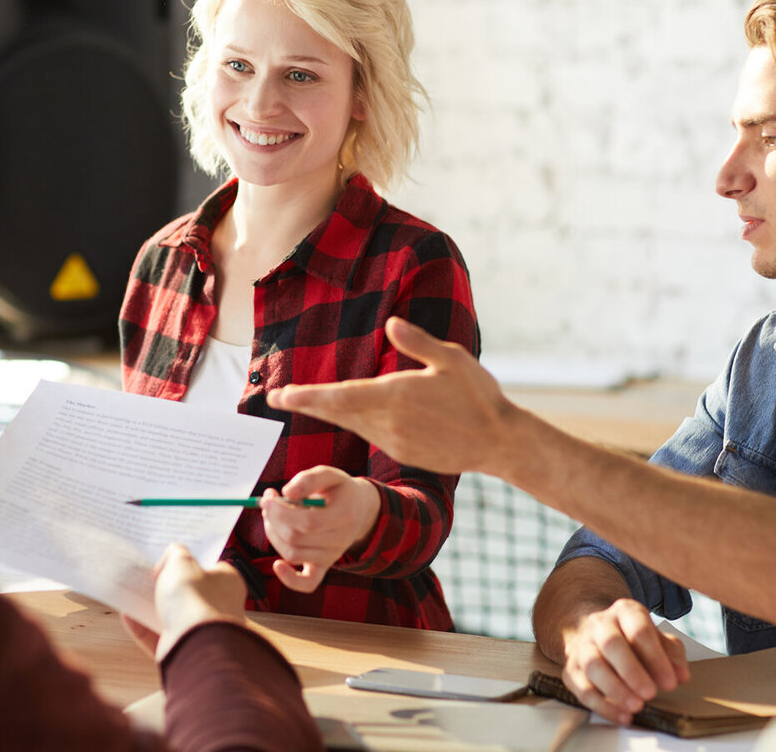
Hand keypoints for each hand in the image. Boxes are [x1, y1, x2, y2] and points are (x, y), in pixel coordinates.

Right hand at [123, 544, 247, 661]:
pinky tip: (127, 615)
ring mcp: (200, 631)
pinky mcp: (182, 650)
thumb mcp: (182, 562)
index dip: (190, 560)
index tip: (171, 556)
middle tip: (149, 575)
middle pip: (189, 592)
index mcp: (227, 582)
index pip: (210, 567)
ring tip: (133, 592)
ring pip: (173, 616)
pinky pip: (157, 636)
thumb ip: (176, 553)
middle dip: (168, 585)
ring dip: (153, 606)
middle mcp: (218, 608)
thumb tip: (172, 555)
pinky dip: (142, 627)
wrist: (195, 645)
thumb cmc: (196, 600)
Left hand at [262, 467, 380, 592]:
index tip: (269, 497)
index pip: (307, 521)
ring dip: (273, 535)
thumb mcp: (328, 475)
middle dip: (273, 519)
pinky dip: (290, 579)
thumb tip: (286, 493)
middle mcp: (339, 541)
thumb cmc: (338, 490)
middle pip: (295, 538)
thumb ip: (308, 479)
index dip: (281, 511)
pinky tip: (277, 565)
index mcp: (343, 515)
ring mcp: (331, 556)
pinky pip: (308, 583)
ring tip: (272, 517)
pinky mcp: (323, 566)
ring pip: (292, 554)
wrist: (358, 509)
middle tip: (267, 503)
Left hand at [268, 316, 510, 475]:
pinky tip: (345, 414)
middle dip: (305, 404)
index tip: (282, 395)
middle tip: (276, 397)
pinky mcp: (402, 452)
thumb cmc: (479, 397)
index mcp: (396, 395)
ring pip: (351, 424)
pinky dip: (351, 423)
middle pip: (337, 413)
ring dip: (327, 412)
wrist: (499, 443)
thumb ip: (419, 342)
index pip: (341, 396)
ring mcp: (394, 441)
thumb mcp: (453, 360)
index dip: (308, 396)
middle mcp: (389, 422)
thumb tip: (392, 323)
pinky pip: (369, 434)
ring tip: (303, 401)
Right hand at [560, 598, 689, 724]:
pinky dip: (602, 705)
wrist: (598, 635)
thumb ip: (672, 655)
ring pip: (592, 665)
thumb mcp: (659, 640)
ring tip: (636, 707)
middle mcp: (599, 624)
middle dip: (631, 671)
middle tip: (650, 694)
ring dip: (615, 689)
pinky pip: (581, 688)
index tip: (671, 683)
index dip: (656, 658)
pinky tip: (622, 715)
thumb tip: (681, 675)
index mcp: (624, 612)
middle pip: (610, 643)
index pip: (639, 630)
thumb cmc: (634, 640)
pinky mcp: (570, 668)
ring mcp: (582, 645)